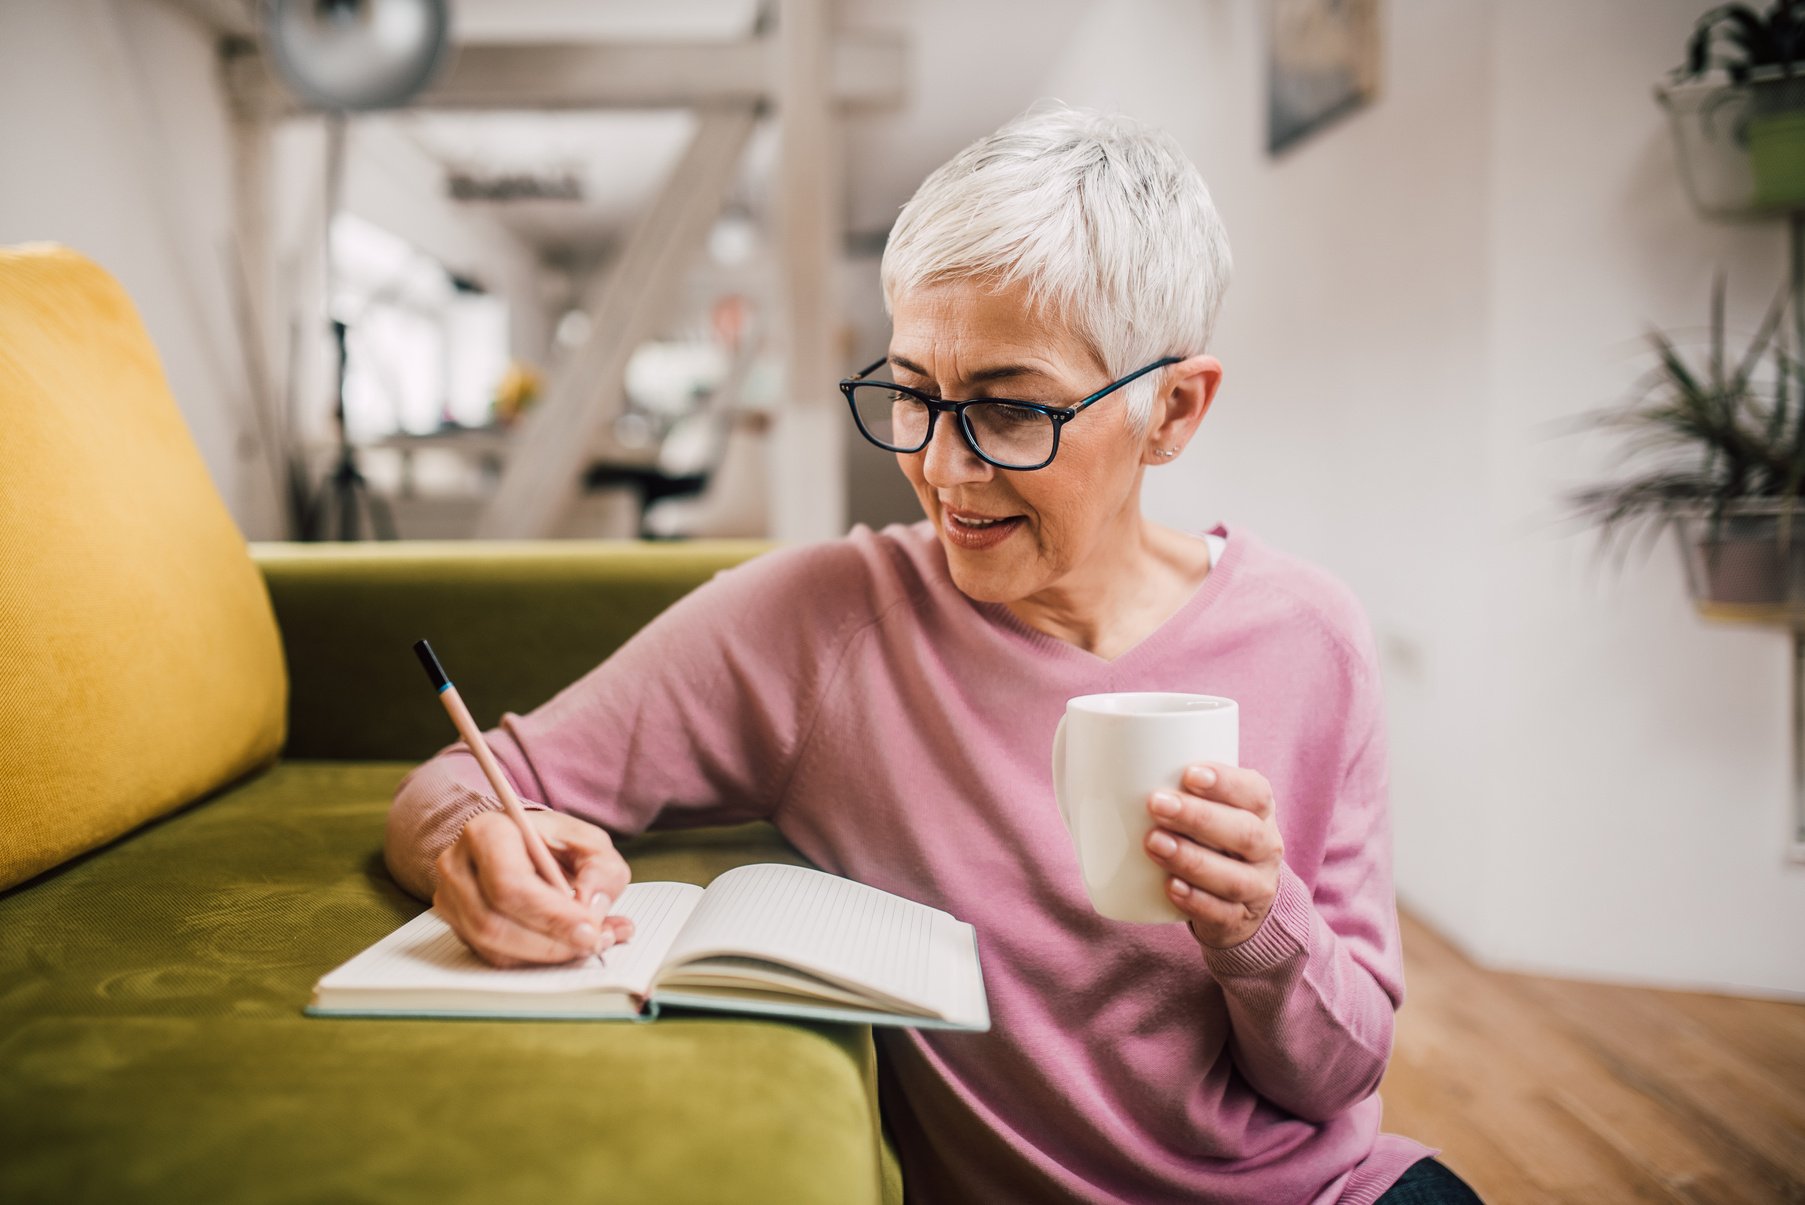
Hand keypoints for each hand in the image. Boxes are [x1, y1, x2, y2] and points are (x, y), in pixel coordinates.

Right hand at [433, 807, 635, 967]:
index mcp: (487, 831)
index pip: (508, 883)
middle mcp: (458, 865)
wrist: (523, 846)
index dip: (550, 914)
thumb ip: (601, 870)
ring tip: (587, 945)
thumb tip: (592, 908)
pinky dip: (533, 960)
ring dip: (544, 955)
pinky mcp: (459, 925)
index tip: (589, 928)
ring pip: (491, 945)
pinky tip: (564, 947)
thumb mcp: (589, 843)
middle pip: (492, 921)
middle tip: (592, 943)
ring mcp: (452, 898)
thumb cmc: (554, 843)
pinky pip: (493, 956)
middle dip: (549, 942)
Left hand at [1144, 762, 1284, 948]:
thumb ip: (1178, 787)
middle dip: (1198, 818)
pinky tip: (1170, 887)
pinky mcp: (1238, 920)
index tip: (1189, 773)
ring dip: (1191, 860)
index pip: (1255, 793)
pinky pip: (1222, 914)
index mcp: (1260, 811)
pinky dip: (1195, 901)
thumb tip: (1104, 766)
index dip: (1226, 782)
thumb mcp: (1209, 808)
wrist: (1241, 900)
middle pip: (1244, 832)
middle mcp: (1265, 848)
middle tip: (1156, 804)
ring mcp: (1256, 887)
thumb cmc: (1210, 838)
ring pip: (1233, 877)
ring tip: (1153, 843)